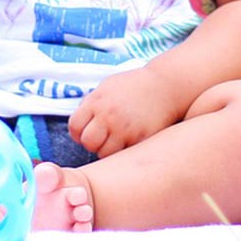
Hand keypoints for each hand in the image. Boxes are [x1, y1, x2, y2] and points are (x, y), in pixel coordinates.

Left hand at [69, 67, 189, 156]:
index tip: (87, 131)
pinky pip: (123, 154)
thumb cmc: (134, 86)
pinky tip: (130, 140)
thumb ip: (90, 104)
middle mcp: (108, 115)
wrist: (165, 85)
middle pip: (88, 142)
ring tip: (117, 140)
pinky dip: (124, 150)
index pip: (75, 127)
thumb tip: (78, 125)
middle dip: (93, 142)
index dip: (79, 132)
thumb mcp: (107, 86)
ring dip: (108, 149)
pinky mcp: (140, 138)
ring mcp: (124, 128)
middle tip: (103, 137)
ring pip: (104, 153)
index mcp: (97, 101)